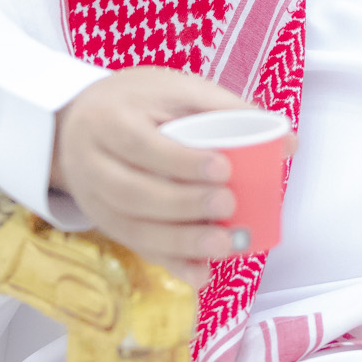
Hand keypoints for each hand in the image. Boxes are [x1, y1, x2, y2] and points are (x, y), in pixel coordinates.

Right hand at [51, 67, 290, 286]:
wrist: (75, 124)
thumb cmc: (135, 102)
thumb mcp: (172, 88)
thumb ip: (226, 109)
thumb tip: (287, 142)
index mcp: (108, 120)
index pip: (140, 145)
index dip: (179, 162)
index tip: (223, 168)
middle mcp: (93, 164)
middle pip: (133, 193)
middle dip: (184, 205)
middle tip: (228, 204)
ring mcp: (96, 199)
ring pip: (133, 228)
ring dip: (181, 242)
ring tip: (224, 245)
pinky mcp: (107, 224)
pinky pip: (137, 248)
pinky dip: (171, 263)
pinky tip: (201, 273)